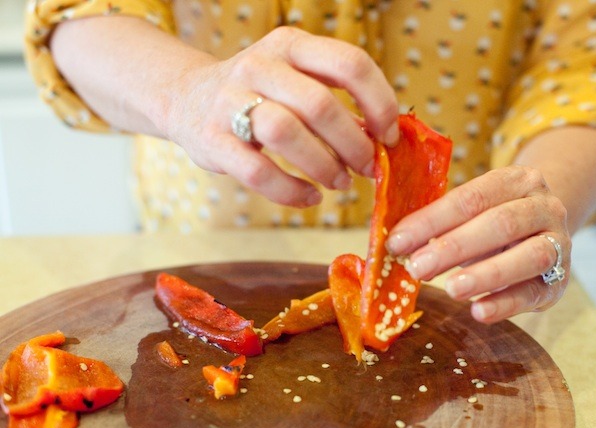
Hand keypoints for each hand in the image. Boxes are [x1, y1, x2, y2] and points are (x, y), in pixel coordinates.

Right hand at [163, 27, 398, 206]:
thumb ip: (337, 100)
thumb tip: (384, 139)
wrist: (187, 98)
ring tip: (340, 182)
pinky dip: (291, 191)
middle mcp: (260, 65)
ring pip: (286, 133)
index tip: (389, 135)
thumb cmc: (261, 94)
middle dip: (354, 144)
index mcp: (291, 45)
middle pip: (320, 104)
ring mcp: (230, 100)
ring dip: (323, 166)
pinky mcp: (212, 139)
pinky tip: (310, 197)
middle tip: (367, 167)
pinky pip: (258, 172)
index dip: (380, 103)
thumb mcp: (297, 79)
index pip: (350, 63)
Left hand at [385, 165, 570, 323]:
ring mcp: (559, 242)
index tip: (398, 241)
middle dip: (455, 247)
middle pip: (501, 224)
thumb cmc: (494, 219)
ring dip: (486, 274)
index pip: (472, 198)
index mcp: (517, 180)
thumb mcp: (473, 211)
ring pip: (528, 256)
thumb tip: (397, 244)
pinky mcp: (561, 280)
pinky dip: (506, 304)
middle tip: (417, 268)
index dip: (432, 220)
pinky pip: (535, 293)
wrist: (546, 228)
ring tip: (451, 289)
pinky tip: (478, 312)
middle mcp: (544, 206)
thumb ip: (441, 223)